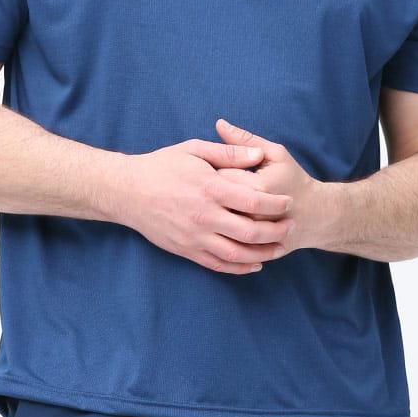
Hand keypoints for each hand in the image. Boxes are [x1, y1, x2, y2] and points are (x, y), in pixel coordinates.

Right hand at [117, 138, 293, 274]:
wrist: (127, 191)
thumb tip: (258, 154)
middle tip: (290, 227)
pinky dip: (239, 267)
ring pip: (237, 254)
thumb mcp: (194, 149)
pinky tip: (254, 264)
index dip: (275, 204)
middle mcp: (203, 216)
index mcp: (208, 189)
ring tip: (279, 248)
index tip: (288, 203)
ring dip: (263, 254)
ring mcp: (194, 237)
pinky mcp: (186, 250)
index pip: (252, 201)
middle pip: (249, 232)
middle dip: (275, 232)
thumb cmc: (162, 166)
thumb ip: (228, 153)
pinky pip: (218, 264)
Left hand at [215, 119, 330, 257]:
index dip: (213, 170)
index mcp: (258, 187)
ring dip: (215, 213)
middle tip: (218, 187)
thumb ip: (245, 140)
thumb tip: (219, 123)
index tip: (218, 168)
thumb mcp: (275, 154)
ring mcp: (253, 236)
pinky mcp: (252, 249)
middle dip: (211, 193)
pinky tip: (225, 221)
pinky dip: (221, 232)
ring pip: (218, 223)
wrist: (316, 216)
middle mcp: (253, 214)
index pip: (219, 176)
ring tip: (221, 204)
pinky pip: (227, 242)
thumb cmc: (293, 180)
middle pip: (215, 202)